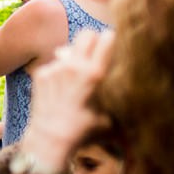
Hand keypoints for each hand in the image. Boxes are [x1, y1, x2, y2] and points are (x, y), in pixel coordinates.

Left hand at [28, 29, 115, 153]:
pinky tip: (60, 88)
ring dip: (74, 57)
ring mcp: (55, 68)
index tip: (112, 45)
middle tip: (95, 51)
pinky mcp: (40, 74)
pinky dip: (59, 71)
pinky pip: (54, 64)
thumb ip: (117, 102)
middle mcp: (73, 67)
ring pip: (68, 49)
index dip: (111, 39)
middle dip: (92, 39)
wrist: (50, 140)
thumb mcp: (109, 118)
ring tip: (75, 78)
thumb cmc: (84, 131)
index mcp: (94, 74)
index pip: (106, 38)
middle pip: (86, 34)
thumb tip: (133, 97)